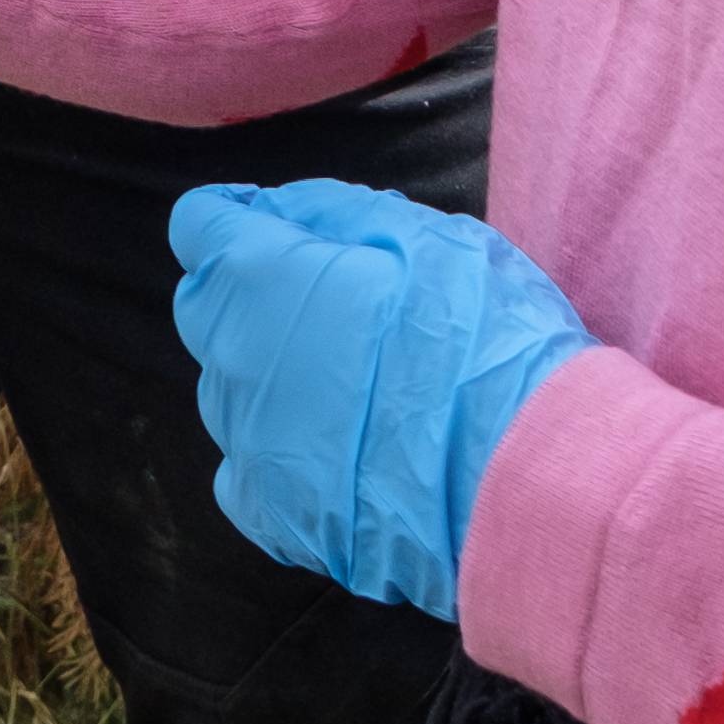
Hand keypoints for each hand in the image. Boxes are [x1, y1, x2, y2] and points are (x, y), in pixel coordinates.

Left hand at [165, 179, 593, 626]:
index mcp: (259, 275)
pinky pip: (246, 471)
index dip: (239, 217)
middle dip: (251, 292)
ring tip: (359, 388)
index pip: (200, 223)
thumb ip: (336, 211)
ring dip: (273, 374)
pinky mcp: (270, 513)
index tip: (284, 228)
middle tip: (338, 306)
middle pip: (207, 305)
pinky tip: (340, 453)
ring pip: (230, 388)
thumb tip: (283, 210)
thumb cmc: (483, 338)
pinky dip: (279, 455)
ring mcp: (244, 440)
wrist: (523, 476)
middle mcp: (230, 355)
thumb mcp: (427, 236)